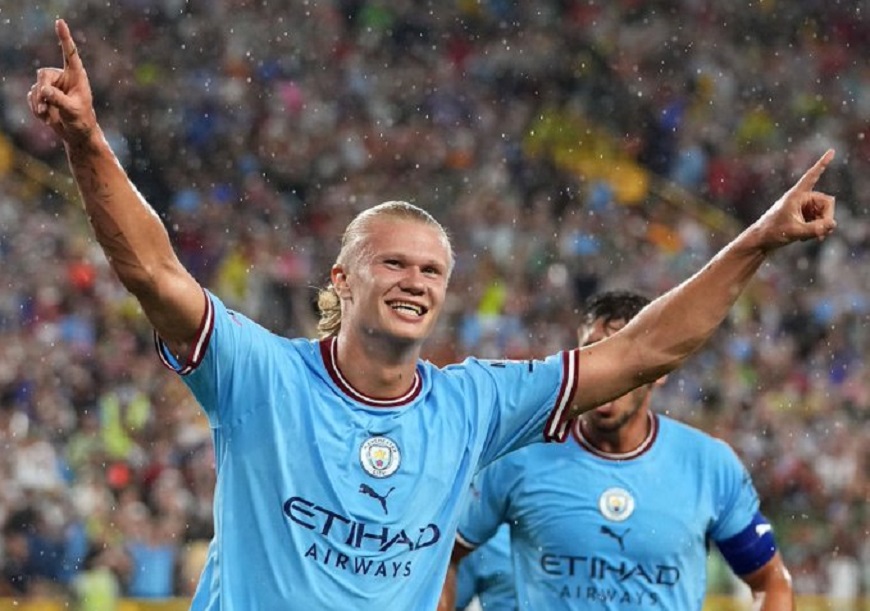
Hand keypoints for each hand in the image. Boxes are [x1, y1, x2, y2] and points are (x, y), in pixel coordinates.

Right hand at [27, 19, 96, 147]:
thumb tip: (44, 91)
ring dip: (38, 103)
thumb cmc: (81, 121)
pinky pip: (31, 97)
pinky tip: (46, 117)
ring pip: (35, 88)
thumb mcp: (72, 110)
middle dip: (42, 91)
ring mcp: (52, 85)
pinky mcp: (43, 94)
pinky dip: (36, 108)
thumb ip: (58, 100)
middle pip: (43, 75)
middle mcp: (63, 77)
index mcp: (76, 76)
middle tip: (44, 106)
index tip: (60, 22)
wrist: (76, 134)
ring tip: (48, 115)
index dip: (64, 37)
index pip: (70, 54)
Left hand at [753, 149, 836, 250]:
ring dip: (822, 226)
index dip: (822, 164)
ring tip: (811, 237)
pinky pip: (820, 220)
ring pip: (825, 213)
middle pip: (828, 203)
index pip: (811, 176)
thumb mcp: (795, 232)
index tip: (832, 151)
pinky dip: (818, 229)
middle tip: (821, 232)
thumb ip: (815, 229)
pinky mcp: (804, 216)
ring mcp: (804, 207)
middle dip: (827, 218)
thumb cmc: (772, 232)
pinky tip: (808, 238)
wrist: (761, 240)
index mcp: (795, 195)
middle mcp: (801, 198)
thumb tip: (832, 224)